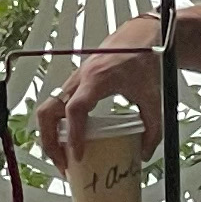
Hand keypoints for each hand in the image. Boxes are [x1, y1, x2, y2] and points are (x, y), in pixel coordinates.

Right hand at [34, 30, 165, 174]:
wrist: (139, 37)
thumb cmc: (144, 58)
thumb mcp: (154, 96)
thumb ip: (153, 127)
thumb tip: (144, 153)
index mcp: (97, 79)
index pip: (75, 109)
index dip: (73, 134)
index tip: (77, 155)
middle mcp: (79, 79)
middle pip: (48, 112)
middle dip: (50, 142)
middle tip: (64, 164)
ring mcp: (73, 82)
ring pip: (46, 110)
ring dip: (49, 136)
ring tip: (63, 158)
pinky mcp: (74, 85)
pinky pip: (55, 107)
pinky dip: (56, 127)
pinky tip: (69, 142)